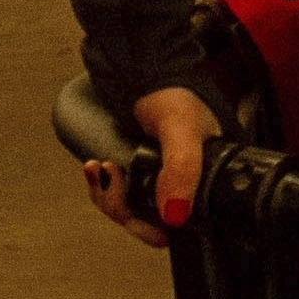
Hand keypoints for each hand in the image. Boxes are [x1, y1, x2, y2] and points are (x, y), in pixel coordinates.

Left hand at [81, 86, 221, 240]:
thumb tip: (175, 214)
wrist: (147, 70)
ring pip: (127, 211)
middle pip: (147, 224)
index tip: (133, 214)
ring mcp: (155, 181)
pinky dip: (101, 185)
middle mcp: (180, 187)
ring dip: (107, 194)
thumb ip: (183, 169)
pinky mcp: (134, 173)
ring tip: (99, 168)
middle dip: (121, 206)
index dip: (154, 228)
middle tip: (111, 178)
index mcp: (203, 185)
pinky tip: (95, 168)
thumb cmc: (177, 94)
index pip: (179, 228)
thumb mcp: (182, 130)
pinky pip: (114, 195)